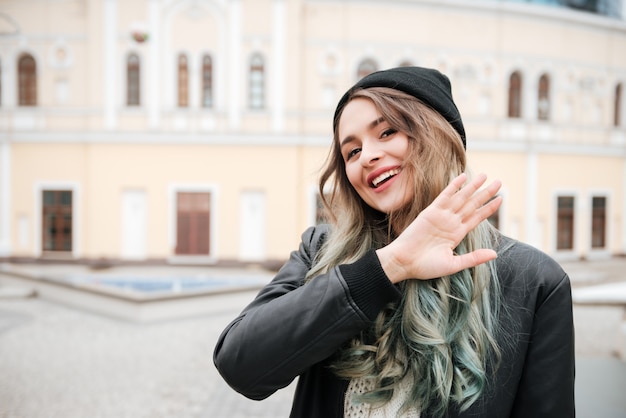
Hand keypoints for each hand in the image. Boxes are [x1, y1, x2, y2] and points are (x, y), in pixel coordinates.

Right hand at [376, 173, 501, 282]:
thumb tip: (495, 254)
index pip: (477, 217)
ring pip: (461, 198)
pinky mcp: (430, 212)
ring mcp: (441, 216)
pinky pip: (444, 196)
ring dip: (473, 187)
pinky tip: (462, 177)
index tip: (500, 199)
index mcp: (457, 234)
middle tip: (499, 182)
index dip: (488, 208)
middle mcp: (451, 223)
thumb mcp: (454, 265)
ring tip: (485, 176)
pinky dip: (453, 186)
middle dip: (485, 193)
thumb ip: (474, 258)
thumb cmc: (426, 267)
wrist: (404, 262)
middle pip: (472, 204)